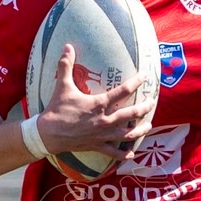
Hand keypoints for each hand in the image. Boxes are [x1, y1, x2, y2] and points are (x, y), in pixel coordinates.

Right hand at [36, 44, 152, 156]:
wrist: (47, 134)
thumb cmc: (57, 109)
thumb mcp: (62, 86)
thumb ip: (66, 65)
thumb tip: (67, 46)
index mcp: (99, 104)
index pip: (124, 91)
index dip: (137, 82)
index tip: (145, 76)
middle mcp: (105, 120)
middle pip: (132, 114)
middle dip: (145, 107)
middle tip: (152, 102)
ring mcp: (102, 135)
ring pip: (128, 134)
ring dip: (140, 130)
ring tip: (148, 126)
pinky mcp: (97, 146)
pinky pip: (114, 152)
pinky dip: (123, 154)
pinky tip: (131, 154)